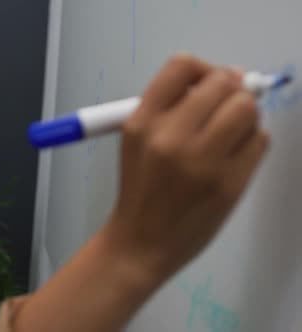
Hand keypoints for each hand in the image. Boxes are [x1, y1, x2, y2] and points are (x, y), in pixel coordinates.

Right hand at [108, 54, 269, 279]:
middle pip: (223, 83)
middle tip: (226, 108)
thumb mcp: (135, 142)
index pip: (182, 66)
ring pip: (246, 109)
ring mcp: (201, 161)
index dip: (203, 68)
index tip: (207, 84)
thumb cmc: (140, 189)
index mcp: (141, 123)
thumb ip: (169, 108)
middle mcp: (170, 137)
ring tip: (231, 132)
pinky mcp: (228, 184)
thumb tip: (227, 80)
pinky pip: (260, 141)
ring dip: (245, 114)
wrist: (141, 242)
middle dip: (231, 91)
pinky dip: (253, 141)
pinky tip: (234, 156)